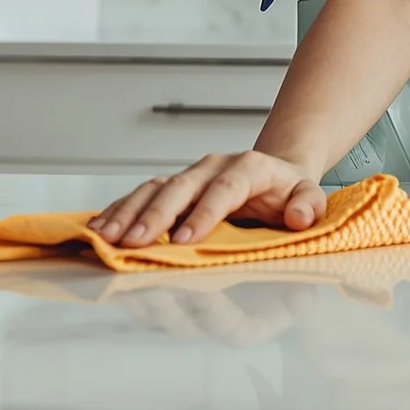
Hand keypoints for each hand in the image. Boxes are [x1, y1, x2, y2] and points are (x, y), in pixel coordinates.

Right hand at [90, 150, 327, 248]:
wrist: (275, 174)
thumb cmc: (290, 193)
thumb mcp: (310, 197)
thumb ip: (309, 206)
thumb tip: (298, 218)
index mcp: (249, 168)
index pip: (225, 188)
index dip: (205, 212)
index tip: (185, 239)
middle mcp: (213, 167)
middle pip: (180, 186)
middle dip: (155, 216)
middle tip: (135, 243)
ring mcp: (189, 175)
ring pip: (153, 189)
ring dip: (128, 214)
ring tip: (107, 238)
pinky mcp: (172, 187)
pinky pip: (140, 196)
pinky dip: (118, 211)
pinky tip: (99, 229)